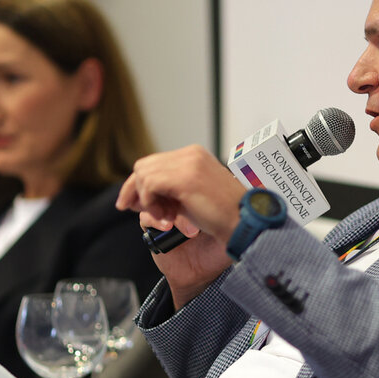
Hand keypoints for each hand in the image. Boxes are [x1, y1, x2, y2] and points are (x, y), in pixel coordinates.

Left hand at [116, 146, 246, 305]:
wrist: (243, 223)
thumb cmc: (221, 215)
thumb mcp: (190, 197)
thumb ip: (168, 191)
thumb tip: (137, 196)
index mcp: (193, 155)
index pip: (153, 163)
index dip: (139, 185)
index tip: (135, 205)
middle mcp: (190, 154)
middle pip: (143, 166)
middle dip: (136, 191)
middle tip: (143, 212)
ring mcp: (188, 163)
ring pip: (143, 174)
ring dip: (148, 201)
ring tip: (166, 219)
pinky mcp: (185, 177)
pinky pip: (150, 185)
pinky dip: (151, 204)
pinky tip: (167, 219)